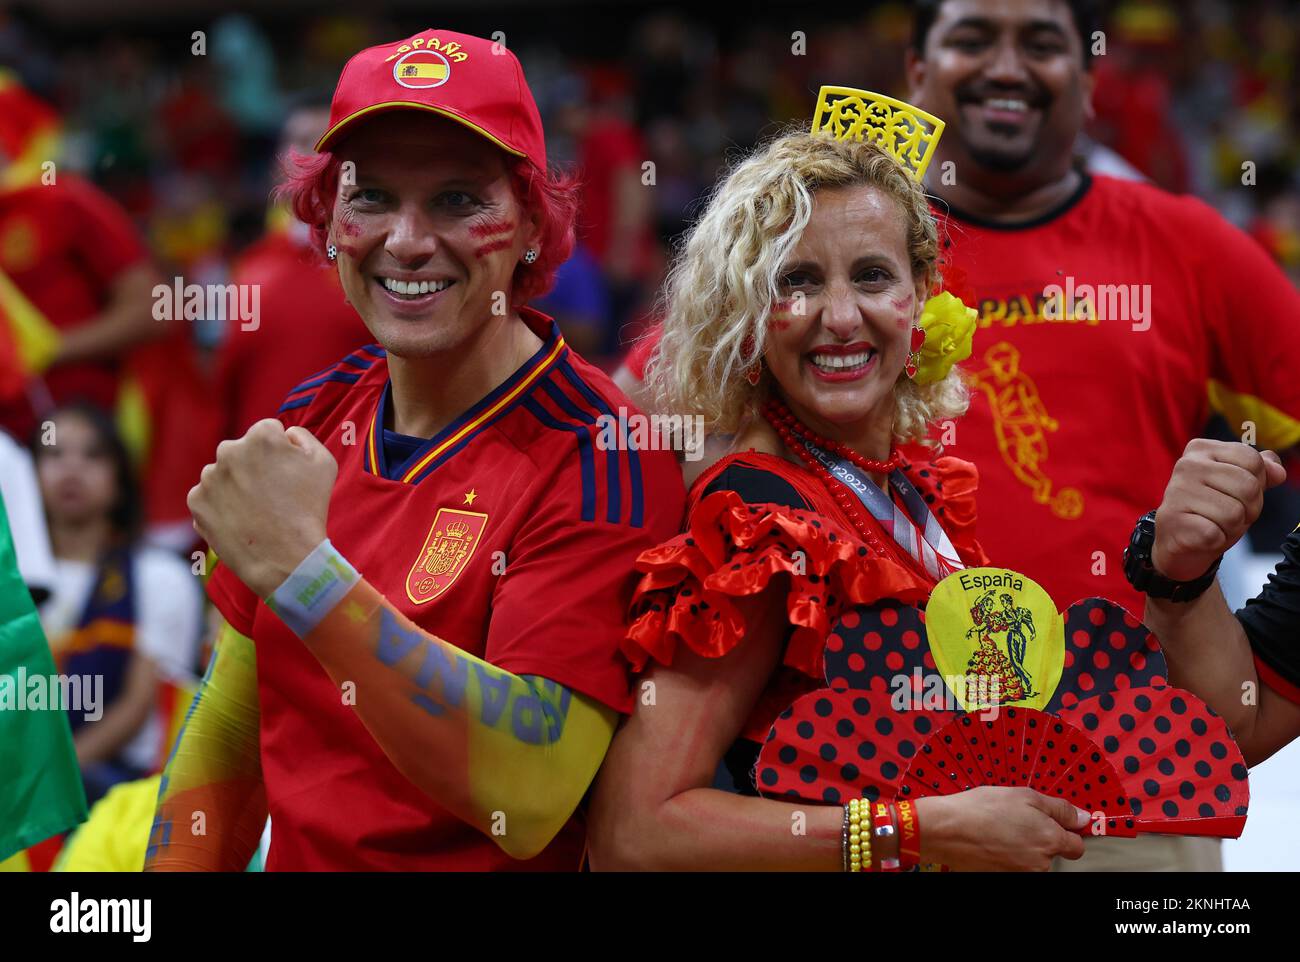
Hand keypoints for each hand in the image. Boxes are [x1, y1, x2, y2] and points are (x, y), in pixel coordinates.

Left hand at [189, 419, 336, 597]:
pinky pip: (210, 496)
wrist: (286, 558)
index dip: (281, 453)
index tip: (287, 474)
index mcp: (261, 436)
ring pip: (224, 473)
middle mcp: (228, 450)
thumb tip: (284, 435)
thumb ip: (302, 436)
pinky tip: (241, 520)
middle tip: (271, 494)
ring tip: (256, 510)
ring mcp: (209, 477)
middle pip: (242, 450)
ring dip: (236, 485)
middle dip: (253, 465)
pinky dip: (222, 505)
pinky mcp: (196, 501)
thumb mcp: (324, 463)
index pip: (269, 432)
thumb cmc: (309, 509)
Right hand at [917, 786, 1088, 870]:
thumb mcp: (1024, 796)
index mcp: (1050, 839)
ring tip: (1000, 830)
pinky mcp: (1005, 878)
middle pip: (1051, 853)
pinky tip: (992, 842)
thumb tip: (1082, 817)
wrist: (947, 829)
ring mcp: (1022, 874)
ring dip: (1022, 848)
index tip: (1054, 823)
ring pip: (1032, 860)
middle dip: (1039, 838)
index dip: (1066, 831)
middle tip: (1016, 820)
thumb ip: (1059, 808)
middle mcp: (1040, 863)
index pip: (1076, 846)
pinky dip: (1007, 856)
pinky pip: (1014, 866)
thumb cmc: (982, 808)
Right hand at [1152, 439, 1286, 581]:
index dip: (1257, 483)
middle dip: (1249, 508)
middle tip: (1229, 513)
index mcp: (1202, 449)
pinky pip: (1215, 533)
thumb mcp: (1239, 484)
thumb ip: (1261, 471)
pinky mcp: (1173, 520)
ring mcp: (1177, 492)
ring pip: (1234, 513)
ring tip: (1215, 523)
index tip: (1237, 493)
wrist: (1180, 538)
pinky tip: (1202, 533)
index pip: (1253, 460)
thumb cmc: (1213, 508)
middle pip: (1248, 487)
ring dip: (1232, 526)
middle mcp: (1186, 465)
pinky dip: (1216, 539)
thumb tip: (1278, 472)